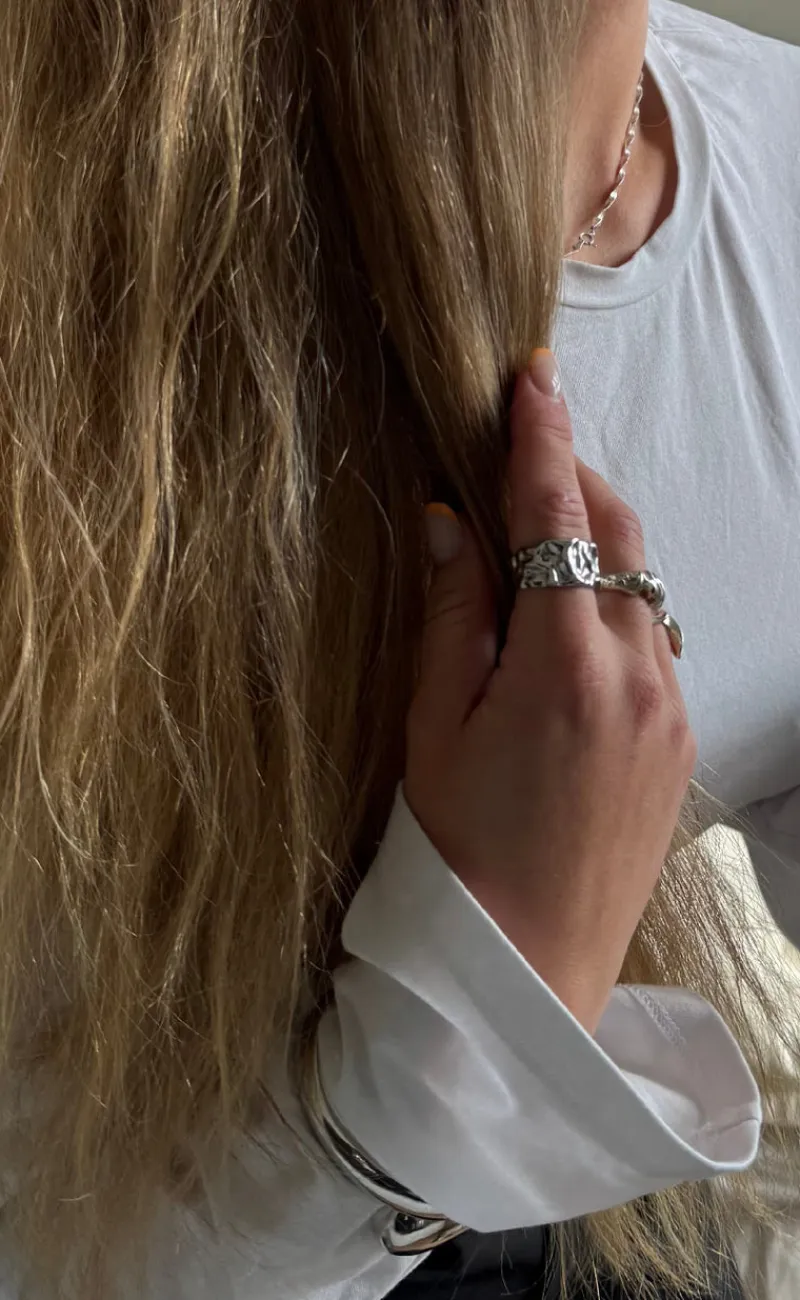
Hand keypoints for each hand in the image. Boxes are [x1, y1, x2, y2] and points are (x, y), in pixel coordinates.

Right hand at [405, 353, 696, 1033]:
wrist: (530, 962)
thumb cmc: (460, 849)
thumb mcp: (434, 726)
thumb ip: (453, 613)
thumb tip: (449, 518)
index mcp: (563, 664)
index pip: (556, 518)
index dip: (540, 439)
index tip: (533, 376)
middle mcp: (637, 674)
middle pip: (618, 532)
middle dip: (574, 477)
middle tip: (524, 450)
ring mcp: (670, 708)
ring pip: (645, 583)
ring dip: (598, 540)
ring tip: (540, 537)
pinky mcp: (680, 738)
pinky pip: (656, 635)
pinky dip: (617, 601)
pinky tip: (572, 621)